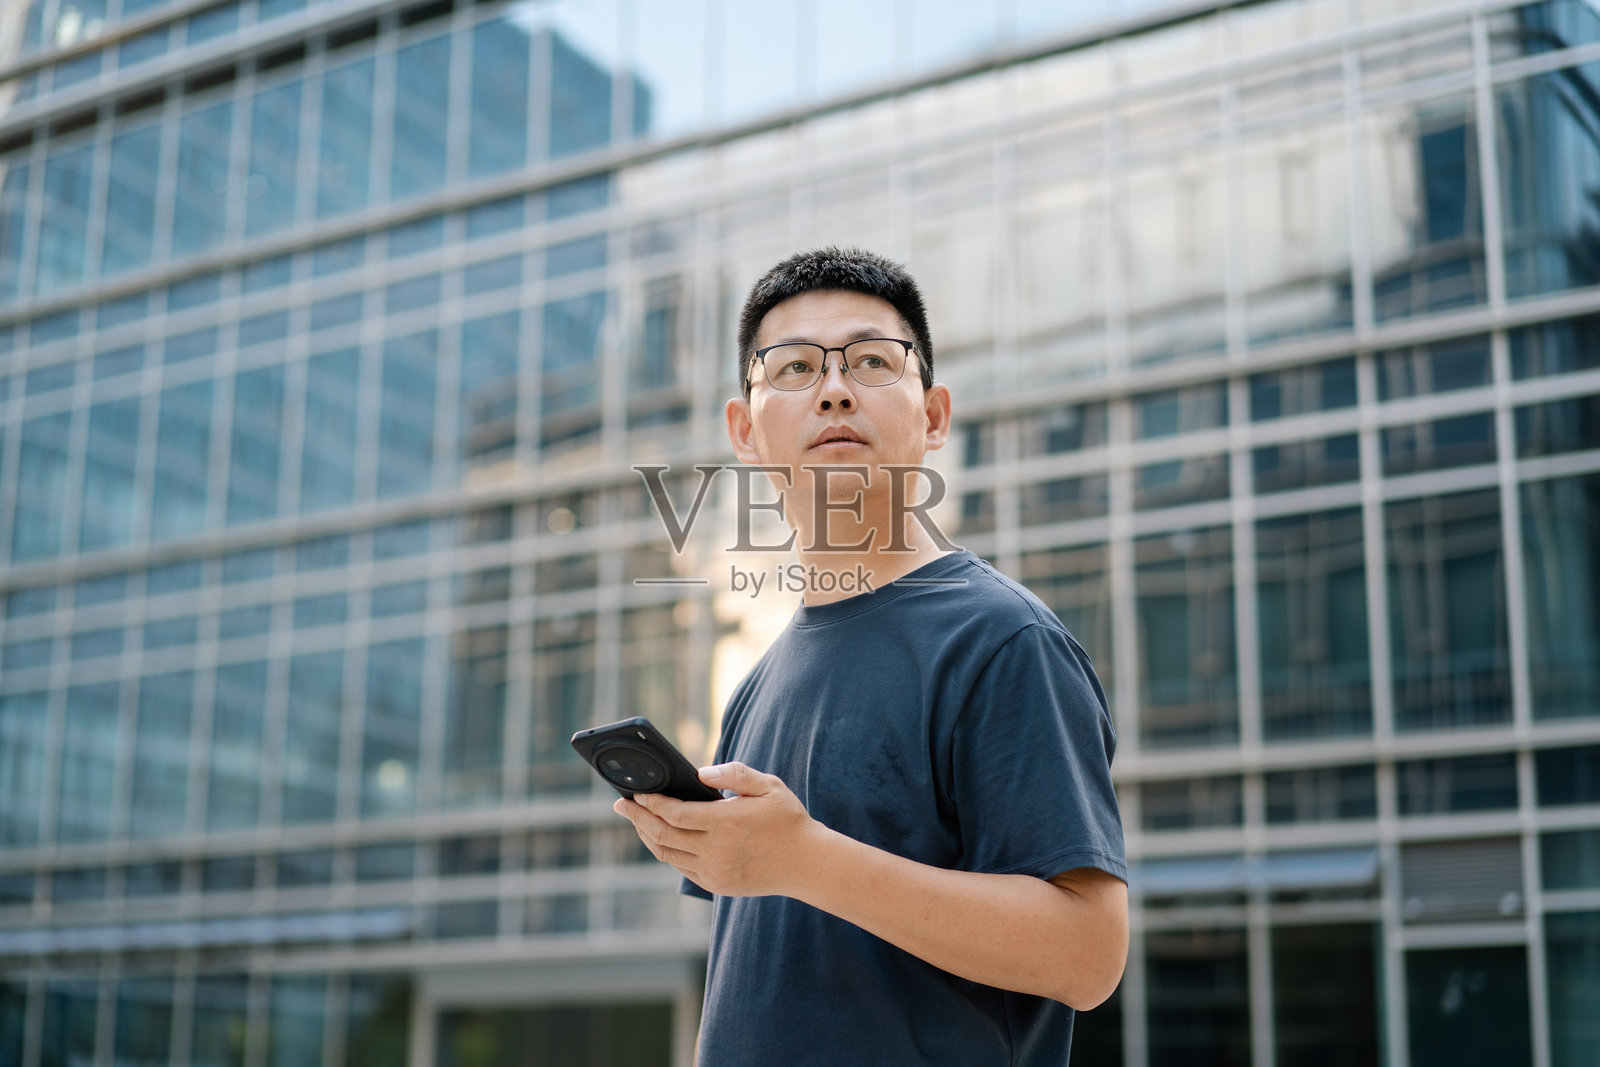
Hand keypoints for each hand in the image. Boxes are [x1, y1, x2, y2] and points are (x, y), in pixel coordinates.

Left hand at [613, 762, 832, 897]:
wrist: (807, 864)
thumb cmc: (788, 820)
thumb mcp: (769, 787)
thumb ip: (734, 774)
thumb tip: (700, 773)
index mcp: (726, 823)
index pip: (674, 814)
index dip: (651, 803)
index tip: (636, 792)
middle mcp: (715, 851)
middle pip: (662, 835)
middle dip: (637, 817)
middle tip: (620, 804)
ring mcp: (714, 871)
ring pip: (667, 854)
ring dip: (647, 836)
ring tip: (636, 819)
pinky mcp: (716, 884)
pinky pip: (681, 867)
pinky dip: (666, 851)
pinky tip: (662, 838)